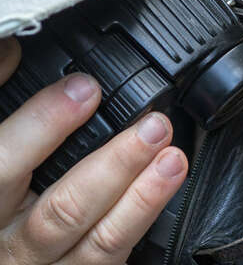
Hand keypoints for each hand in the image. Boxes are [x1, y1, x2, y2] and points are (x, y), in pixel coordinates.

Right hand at [0, 37, 187, 263]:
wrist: (1, 257)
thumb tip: (12, 51)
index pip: (4, 163)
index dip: (44, 123)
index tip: (86, 89)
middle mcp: (9, 244)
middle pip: (65, 208)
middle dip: (115, 165)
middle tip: (153, 127)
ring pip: (100, 241)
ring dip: (143, 198)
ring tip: (172, 160)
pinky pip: (113, 258)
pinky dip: (143, 222)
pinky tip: (164, 193)